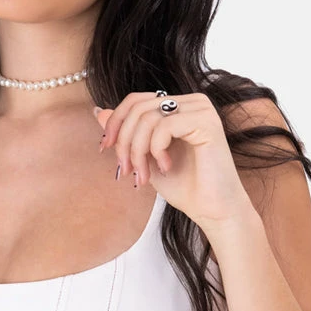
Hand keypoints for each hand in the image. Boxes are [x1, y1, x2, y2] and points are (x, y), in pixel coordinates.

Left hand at [94, 91, 252, 226]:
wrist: (211, 210)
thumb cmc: (184, 187)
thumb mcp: (144, 157)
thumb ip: (126, 134)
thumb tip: (98, 111)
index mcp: (178, 107)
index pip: (136, 100)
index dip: (116, 122)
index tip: (105, 149)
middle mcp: (191, 102)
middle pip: (138, 107)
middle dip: (124, 142)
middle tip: (125, 171)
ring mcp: (201, 109)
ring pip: (148, 117)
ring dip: (137, 151)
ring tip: (144, 175)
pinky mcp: (207, 121)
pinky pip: (165, 125)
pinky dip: (156, 149)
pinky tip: (166, 166)